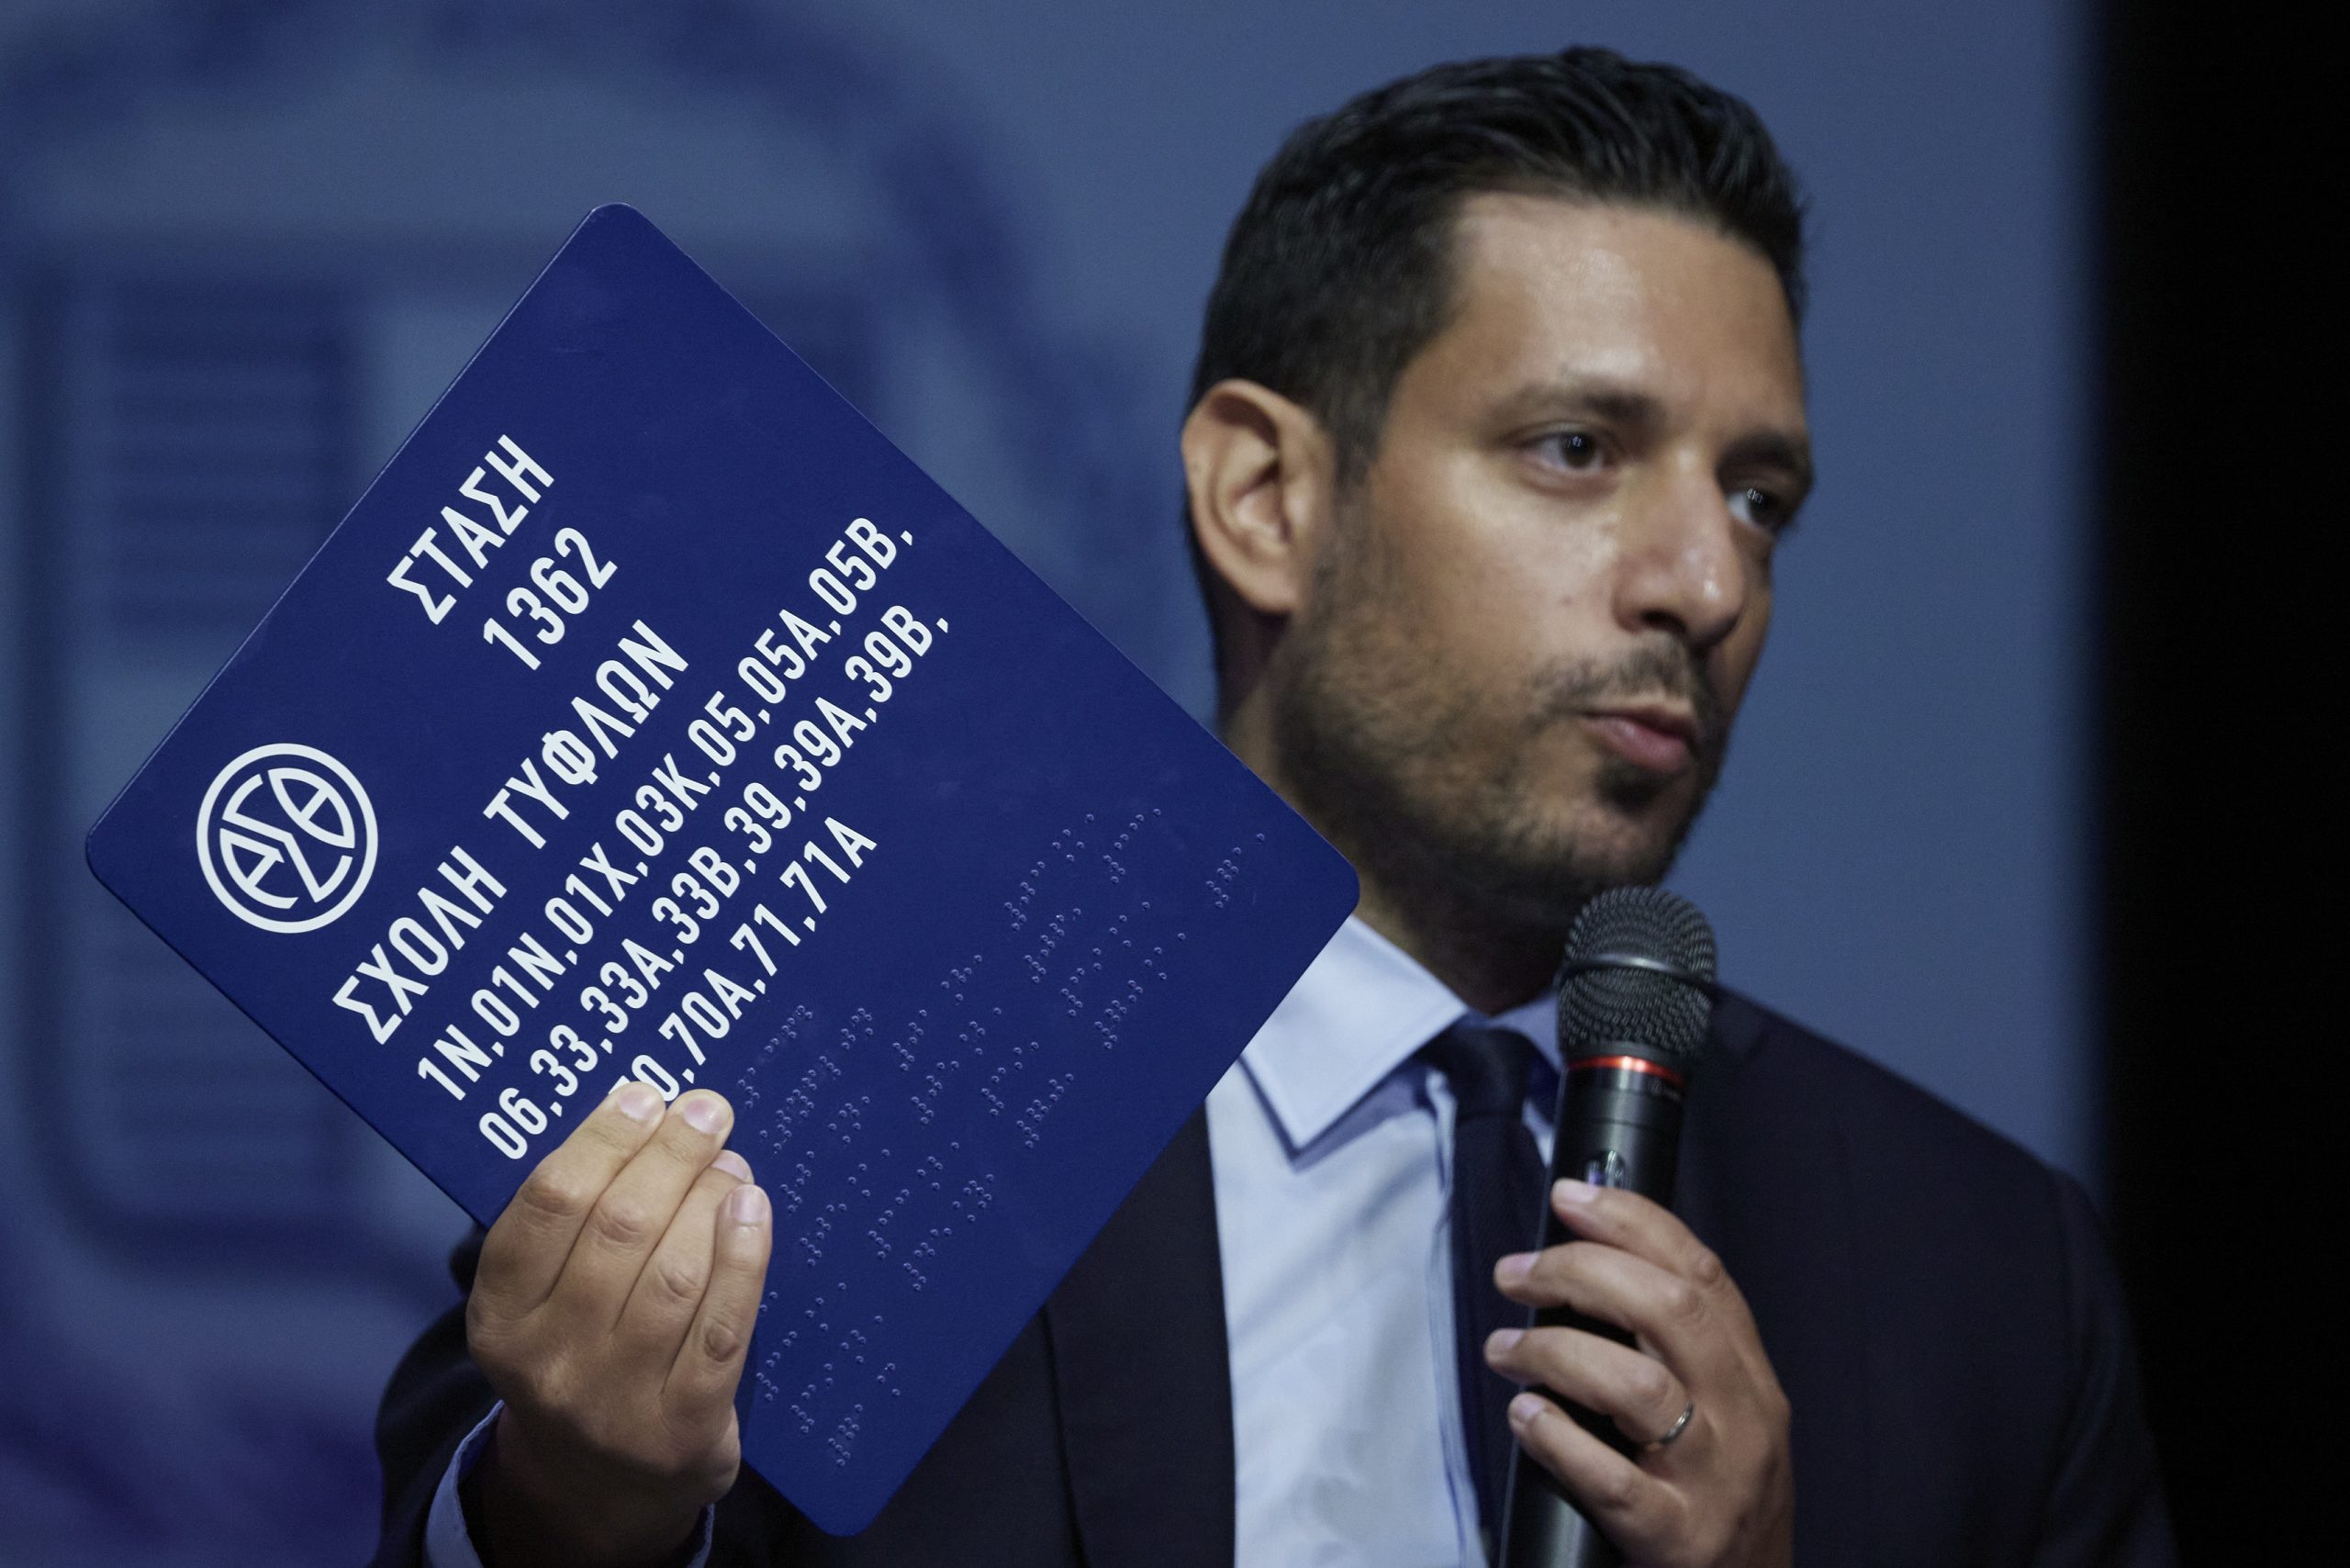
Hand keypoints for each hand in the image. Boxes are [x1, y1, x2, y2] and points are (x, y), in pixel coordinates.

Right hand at [465, 1083, 771, 1567]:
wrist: (597, 1486)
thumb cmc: (577, 1354)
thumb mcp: (541, 1299)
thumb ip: (575, 1218)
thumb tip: (650, 1113)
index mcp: (500, 1316)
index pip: (549, 1206)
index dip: (601, 1140)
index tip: (645, 1097)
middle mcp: (549, 1360)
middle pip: (619, 1229)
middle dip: (671, 1155)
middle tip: (707, 1111)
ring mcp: (616, 1399)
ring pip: (674, 1273)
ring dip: (710, 1199)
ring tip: (730, 1163)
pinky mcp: (682, 1425)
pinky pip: (722, 1325)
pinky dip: (744, 1256)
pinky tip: (751, 1208)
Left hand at [1484, 1179, 1792, 1567]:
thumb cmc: (1715, 1502)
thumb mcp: (1721, 1416)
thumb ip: (1672, 1351)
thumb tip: (1581, 1271)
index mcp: (1751, 1380)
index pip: (1701, 1274)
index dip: (1633, 1222)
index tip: (1569, 1196)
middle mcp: (1744, 1421)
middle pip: (1668, 1311)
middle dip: (1581, 1271)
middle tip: (1516, 1273)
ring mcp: (1714, 1482)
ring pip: (1635, 1387)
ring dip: (1553, 1352)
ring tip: (1503, 1350)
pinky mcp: (1677, 1540)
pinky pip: (1612, 1480)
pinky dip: (1557, 1438)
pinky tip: (1525, 1416)